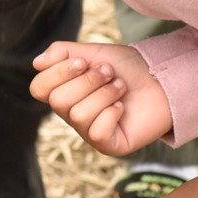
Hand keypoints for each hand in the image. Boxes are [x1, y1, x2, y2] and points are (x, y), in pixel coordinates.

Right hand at [30, 41, 171, 155]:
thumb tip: (36, 63)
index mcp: (64, 93)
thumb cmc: (126, 68)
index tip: (83, 62)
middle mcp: (72, 115)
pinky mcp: (109, 145)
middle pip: (58, 101)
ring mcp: (89, 132)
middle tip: (109, 73)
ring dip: (104, 94)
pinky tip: (122, 107)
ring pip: (79, 114)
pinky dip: (111, 113)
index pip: (38, 88)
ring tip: (120, 87)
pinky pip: (96, 131)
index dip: (58, 72)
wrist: (162, 78)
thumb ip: (62, 53)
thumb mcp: (91, 52)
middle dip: (87, 81)